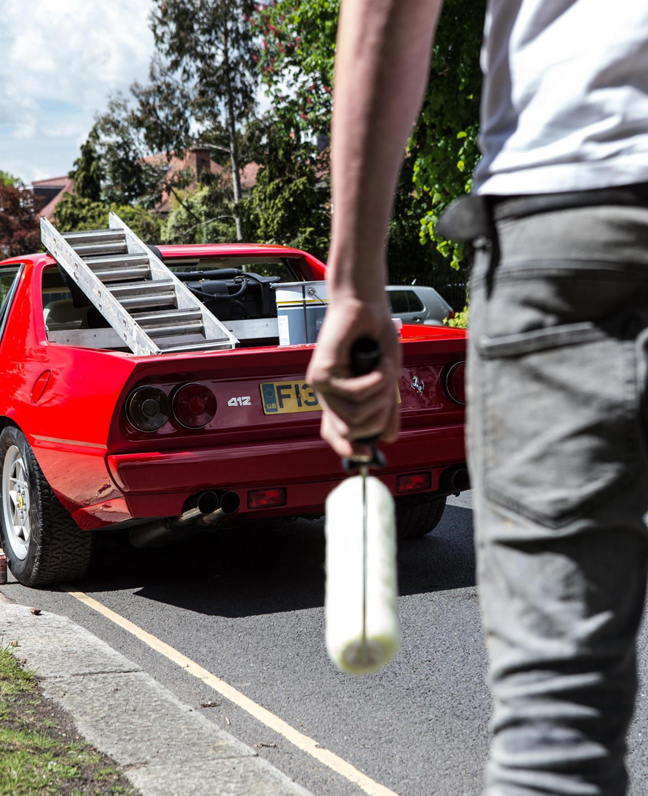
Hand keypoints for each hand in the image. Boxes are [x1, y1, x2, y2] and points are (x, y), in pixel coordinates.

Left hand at [307, 294, 401, 457]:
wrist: (366, 308)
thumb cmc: (375, 338)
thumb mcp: (386, 380)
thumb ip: (387, 409)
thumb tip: (390, 438)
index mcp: (339, 399)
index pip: (336, 436)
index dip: (351, 450)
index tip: (369, 455)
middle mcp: (327, 395)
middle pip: (352, 431)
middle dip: (379, 417)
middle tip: (388, 392)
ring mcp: (321, 386)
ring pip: (355, 416)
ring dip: (380, 396)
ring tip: (385, 370)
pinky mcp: (321, 374)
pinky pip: (356, 393)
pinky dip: (377, 380)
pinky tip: (380, 364)